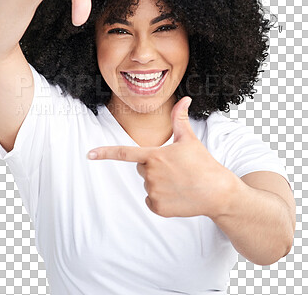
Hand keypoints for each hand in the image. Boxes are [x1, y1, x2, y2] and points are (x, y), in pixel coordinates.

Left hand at [87, 97, 233, 217]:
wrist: (217, 192)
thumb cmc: (203, 164)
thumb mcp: (189, 139)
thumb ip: (180, 119)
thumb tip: (185, 99)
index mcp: (154, 155)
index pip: (124, 153)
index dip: (105, 152)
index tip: (89, 154)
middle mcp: (150, 174)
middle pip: (141, 168)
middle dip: (152, 166)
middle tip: (174, 169)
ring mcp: (153, 192)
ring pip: (147, 184)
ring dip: (158, 182)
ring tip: (179, 182)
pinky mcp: (158, 207)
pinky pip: (151, 200)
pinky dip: (161, 199)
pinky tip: (177, 195)